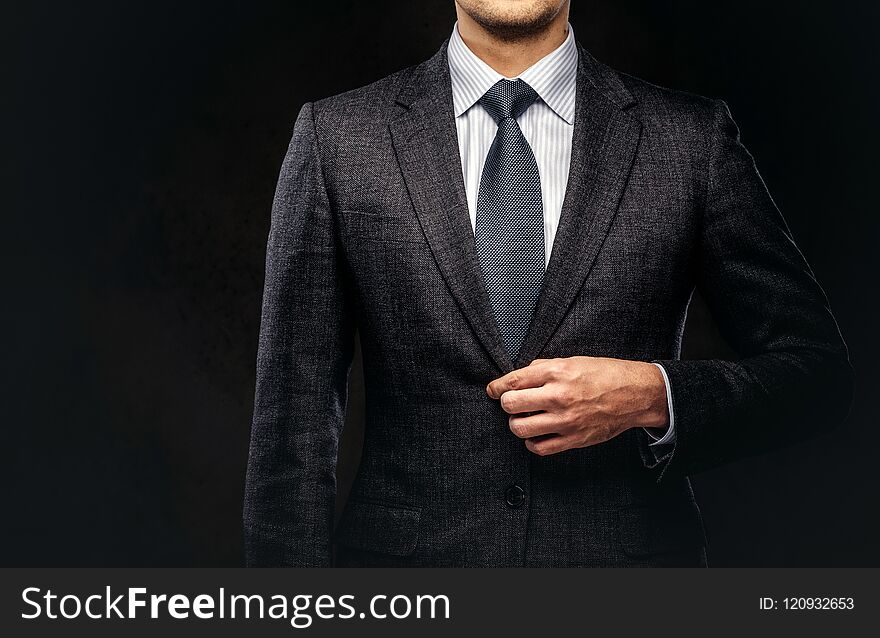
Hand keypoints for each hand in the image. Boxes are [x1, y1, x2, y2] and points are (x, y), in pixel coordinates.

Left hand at [486, 356, 669, 455]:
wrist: (635, 394)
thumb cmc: (605, 374)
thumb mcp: (573, 361)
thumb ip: (544, 367)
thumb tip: (521, 375)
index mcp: (557, 372)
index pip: (513, 381)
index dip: (496, 387)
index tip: (492, 390)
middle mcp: (558, 396)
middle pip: (511, 405)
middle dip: (507, 404)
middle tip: (513, 403)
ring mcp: (566, 420)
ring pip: (520, 428)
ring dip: (517, 423)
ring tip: (525, 418)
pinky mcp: (573, 439)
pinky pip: (539, 447)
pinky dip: (532, 442)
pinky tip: (537, 434)